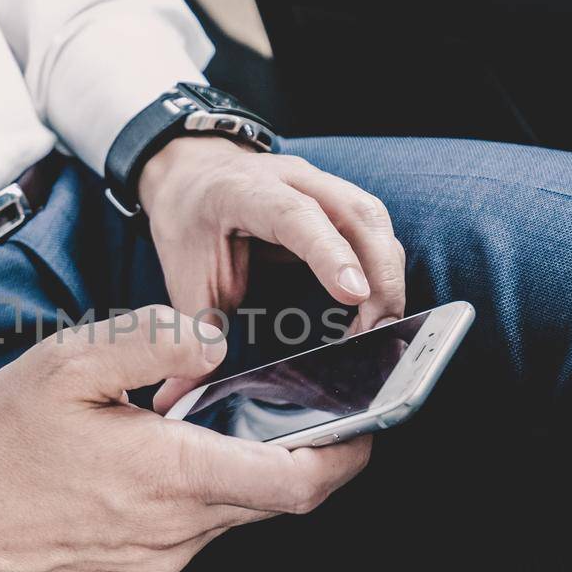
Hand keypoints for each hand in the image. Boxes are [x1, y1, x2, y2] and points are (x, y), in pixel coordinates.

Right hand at [0, 306, 371, 571]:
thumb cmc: (6, 432)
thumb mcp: (72, 362)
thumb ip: (154, 339)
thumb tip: (217, 339)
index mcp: (171, 475)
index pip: (296, 483)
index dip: (347, 457)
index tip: (369, 425)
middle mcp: (177, 529)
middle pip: (279, 499)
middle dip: (306, 456)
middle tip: (315, 408)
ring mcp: (162, 558)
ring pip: (240, 513)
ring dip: (250, 471)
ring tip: (231, 420)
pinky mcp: (146, 571)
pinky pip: (204, 529)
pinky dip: (211, 492)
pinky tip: (179, 455)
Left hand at [138, 136, 406, 408]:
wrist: (192, 180)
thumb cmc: (190, 227)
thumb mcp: (183, 279)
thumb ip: (195, 332)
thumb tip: (185, 393)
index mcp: (245, 192)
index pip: (296, 217)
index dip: (328, 254)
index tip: (353, 296)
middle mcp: (292, 178)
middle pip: (355, 214)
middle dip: (378, 274)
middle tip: (378, 332)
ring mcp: (320, 183)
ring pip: (374, 219)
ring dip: (388, 274)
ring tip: (382, 327)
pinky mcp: (338, 199)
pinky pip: (374, 228)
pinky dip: (384, 267)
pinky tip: (379, 307)